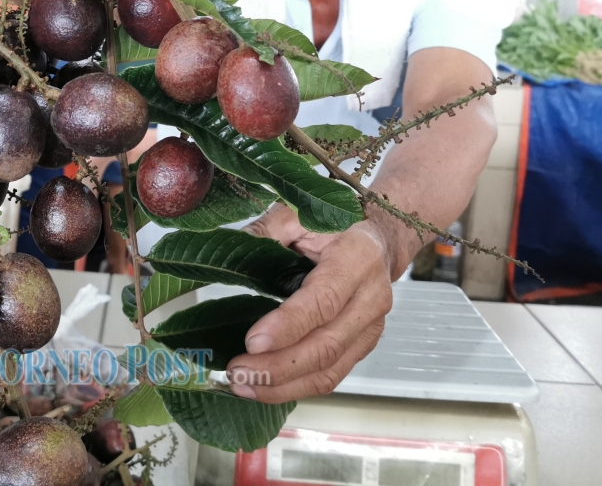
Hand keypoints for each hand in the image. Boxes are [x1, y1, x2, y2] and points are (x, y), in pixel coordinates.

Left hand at [225, 204, 408, 402]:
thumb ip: (263, 231)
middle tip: (237, 371)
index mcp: (357, 259)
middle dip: (278, 366)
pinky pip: (331, 376)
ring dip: (283, 385)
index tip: (252, 341)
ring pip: (330, 370)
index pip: (324, 301)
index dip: (288, 325)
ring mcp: (370, 328)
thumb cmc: (336, 224)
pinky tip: (264, 388)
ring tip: (243, 385)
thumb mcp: (298, 214)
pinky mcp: (362, 346)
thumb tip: (224, 253)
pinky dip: (296, 387)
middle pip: (326, 345)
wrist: (378, 238)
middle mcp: (371, 298)